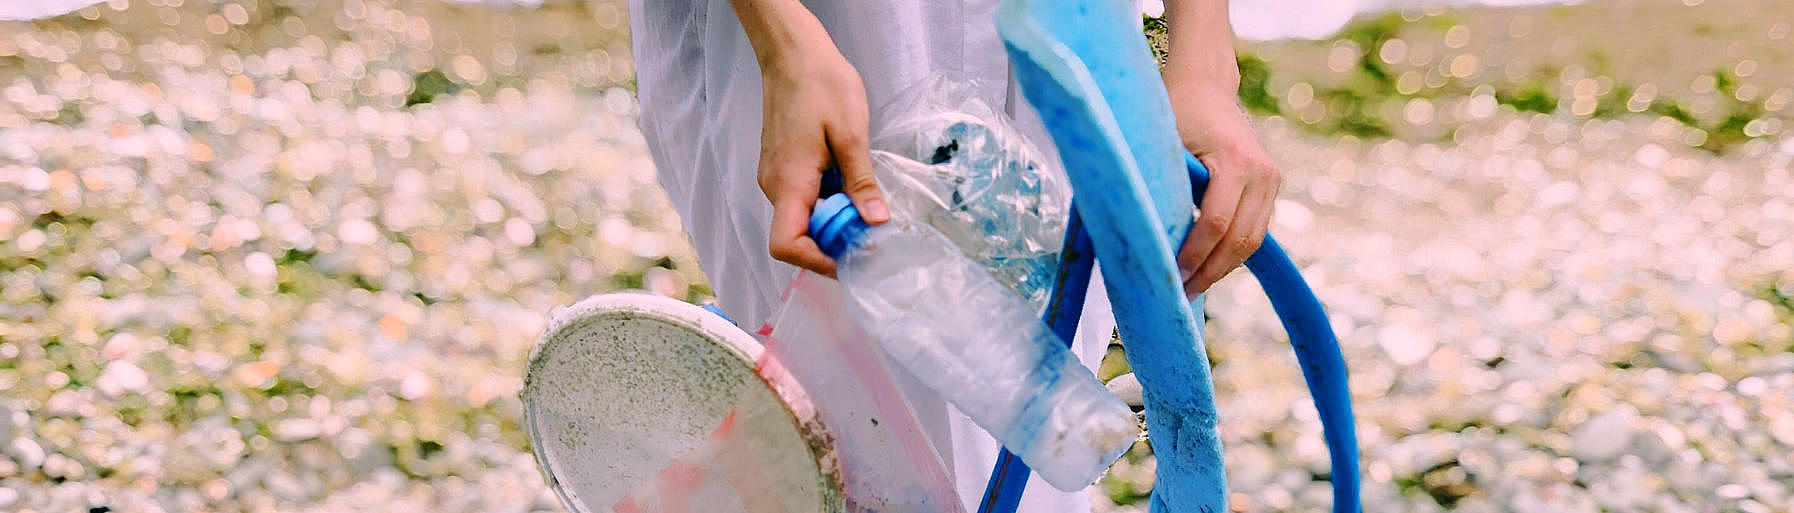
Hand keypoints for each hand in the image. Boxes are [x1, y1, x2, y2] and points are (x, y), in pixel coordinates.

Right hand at [734, 1, 888, 275]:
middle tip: (873, 235)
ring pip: (801, 219)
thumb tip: (876, 224)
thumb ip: (861, 183)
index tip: (854, 257)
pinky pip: (802, 200)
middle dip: (834, 243)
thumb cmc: (821, 85)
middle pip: (797, 237)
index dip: (818, 262)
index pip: (786, 245)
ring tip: (866, 210)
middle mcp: (774, 186)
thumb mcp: (851, 135)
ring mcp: (775, 177)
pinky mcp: (782, 167)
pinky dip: (826, 204)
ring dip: (832, 222)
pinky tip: (850, 187)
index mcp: (788, 182)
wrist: (793, 53)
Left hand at [1169, 85, 1281, 296]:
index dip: (1194, 255)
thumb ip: (1160, 186)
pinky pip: (1254, 230)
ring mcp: (1272, 179)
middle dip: (1210, 273)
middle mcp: (1263, 172)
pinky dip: (1231, 252)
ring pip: (1252, 241)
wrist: (1206, 84)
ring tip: (1192, 288)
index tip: (1171, 276)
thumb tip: (1141, 236)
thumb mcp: (1164, 144)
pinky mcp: (1271, 185)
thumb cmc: (1175, 110)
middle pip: (1240, 240)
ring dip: (1222, 269)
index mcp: (1237, 161)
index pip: (1216, 223)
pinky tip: (1206, 267)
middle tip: (1181, 296)